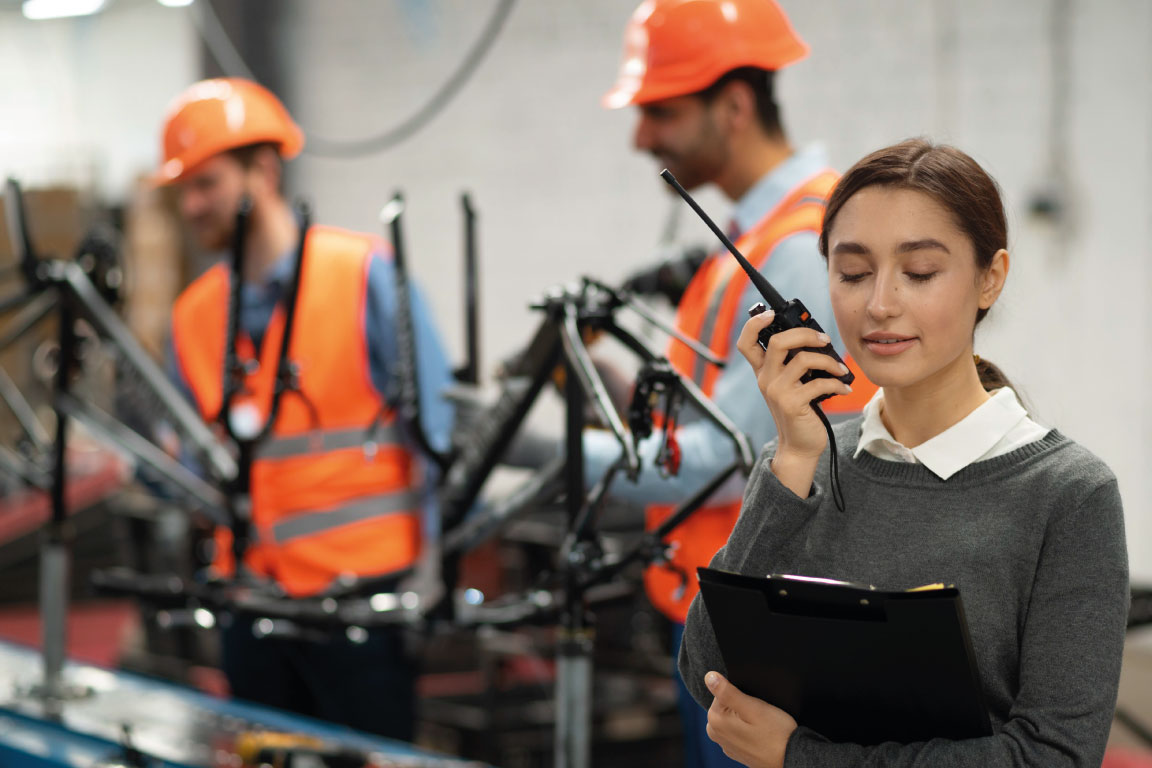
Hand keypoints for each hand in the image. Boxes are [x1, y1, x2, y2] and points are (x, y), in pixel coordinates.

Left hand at [704, 671, 796, 767]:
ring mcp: (725, 744)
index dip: (740, 693)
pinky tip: (760, 733)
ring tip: (760, 725)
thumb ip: (728, 692)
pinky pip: (738, 730)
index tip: (753, 704)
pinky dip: (747, 728)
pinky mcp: (735, 750)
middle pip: (725, 704)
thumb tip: (709, 677)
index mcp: (715, 721)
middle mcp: (715, 734)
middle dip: (742, 705)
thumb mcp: (753, 708)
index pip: (722, 692)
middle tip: (758, 715)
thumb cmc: (776, 734)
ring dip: (745, 716)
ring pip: (733, 716)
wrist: (792, 759)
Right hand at [737, 309, 851, 459]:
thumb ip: (795, 363)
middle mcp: (766, 379)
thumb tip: (818, 340)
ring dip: (829, 361)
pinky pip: (819, 383)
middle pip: (778, 341)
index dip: (754, 323)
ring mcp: (777, 392)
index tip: (771, 313)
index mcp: (763, 371)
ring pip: (803, 359)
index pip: (747, 342)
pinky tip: (844, 387)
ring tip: (840, 369)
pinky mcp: (792, 404)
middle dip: (805, 334)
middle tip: (824, 340)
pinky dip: (837, 383)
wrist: (799, 446)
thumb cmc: (800, 411)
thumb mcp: (792, 384)